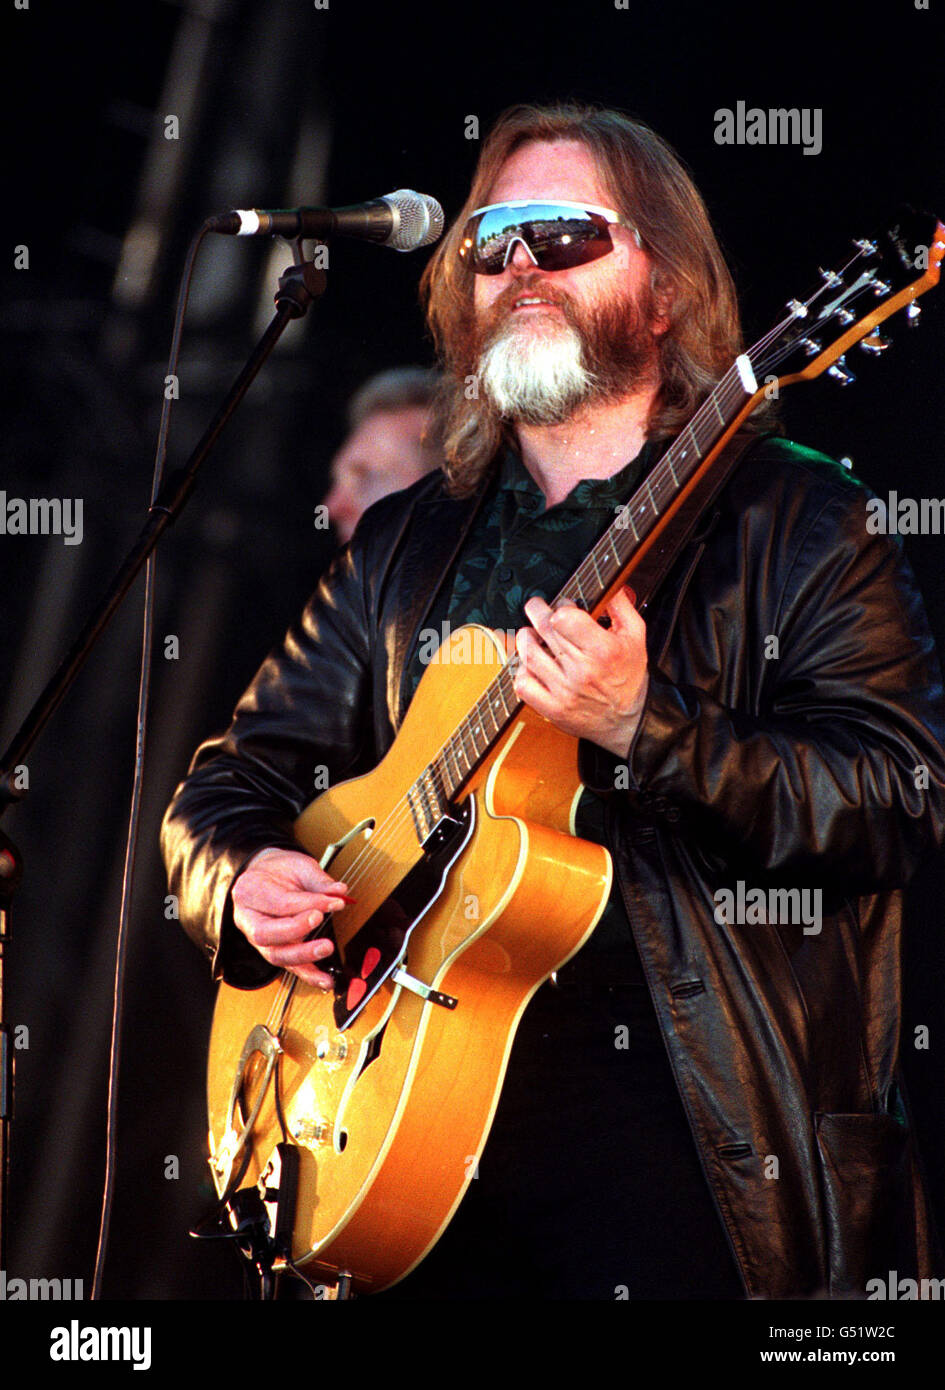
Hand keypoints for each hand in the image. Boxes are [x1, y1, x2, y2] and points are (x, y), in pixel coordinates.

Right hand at [231, 847, 349, 987]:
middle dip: (296, 929)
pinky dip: (309, 975)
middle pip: (266, 933)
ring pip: (275, 955)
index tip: (334, 901)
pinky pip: (289, 968)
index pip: (279, 902)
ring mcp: (259, 939)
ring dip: (303, 955)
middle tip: (320, 919)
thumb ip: (318, 881)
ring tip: (326, 948)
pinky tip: (325, 980)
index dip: (309, 903)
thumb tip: (339, 892)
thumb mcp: (298, 866)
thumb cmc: (280, 871)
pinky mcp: (274, 951)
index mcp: (248, 891)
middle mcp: (248, 919)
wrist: (267, 876)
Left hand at [513, 588, 647, 757]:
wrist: (627, 720)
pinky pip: (523, 684)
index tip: (563, 608)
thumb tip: (609, 584)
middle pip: (545, 631)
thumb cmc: (629, 676)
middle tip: (537, 609)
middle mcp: (583, 671)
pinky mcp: (552, 709)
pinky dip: (522, 670)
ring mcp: (565, 692)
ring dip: (525, 639)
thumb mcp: (636, 636)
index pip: (564, 618)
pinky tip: (531, 664)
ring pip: (529, 655)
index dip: (561, 607)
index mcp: (604, 651)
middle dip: (537, 612)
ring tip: (531, 634)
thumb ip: (621, 606)